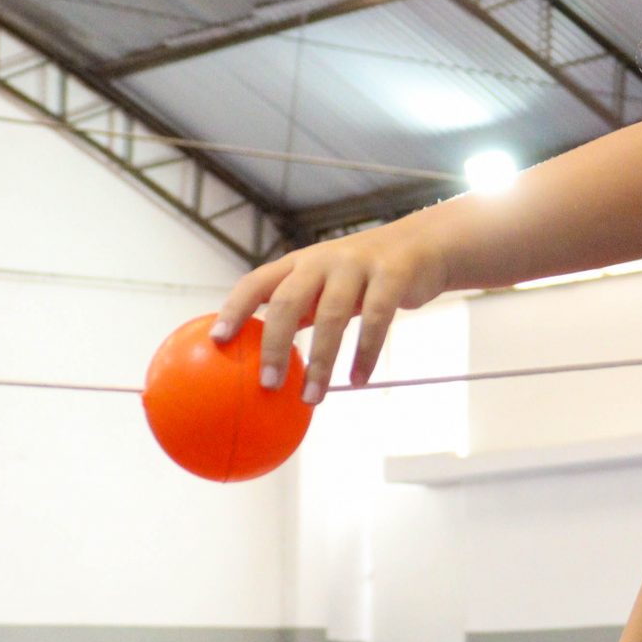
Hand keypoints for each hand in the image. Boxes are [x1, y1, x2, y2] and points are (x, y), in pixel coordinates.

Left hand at [212, 220, 451, 404]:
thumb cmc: (365, 275)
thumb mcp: (327, 286)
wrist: (423, 244)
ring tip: (312, 397)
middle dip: (274, 345)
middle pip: (287, 301)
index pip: (256, 282)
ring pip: (333, 316)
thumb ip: (300, 311)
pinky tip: (359, 380)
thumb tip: (265, 357)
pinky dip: (366, 353)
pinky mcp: (392, 275)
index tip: (217, 340)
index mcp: (299, 264)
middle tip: (267, 385)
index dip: (234, 309)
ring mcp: (357, 265)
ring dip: (322, 362)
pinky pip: (377, 319)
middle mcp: (322, 260)